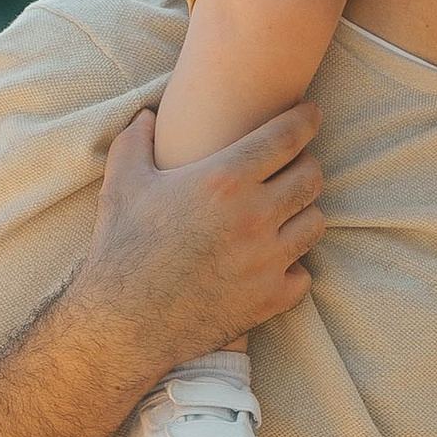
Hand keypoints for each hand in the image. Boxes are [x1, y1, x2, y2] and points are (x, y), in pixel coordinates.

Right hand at [68, 102, 324, 387]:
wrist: (124, 321)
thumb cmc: (121, 247)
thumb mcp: (122, 182)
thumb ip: (136, 139)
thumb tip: (147, 115)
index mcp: (224, 179)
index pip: (288, 137)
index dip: (305, 120)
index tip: (310, 115)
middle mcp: (255, 216)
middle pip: (312, 177)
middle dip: (307, 165)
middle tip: (295, 166)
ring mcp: (268, 260)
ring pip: (316, 223)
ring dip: (304, 213)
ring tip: (286, 212)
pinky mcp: (271, 299)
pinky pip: (305, 273)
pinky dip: (294, 266)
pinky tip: (274, 261)